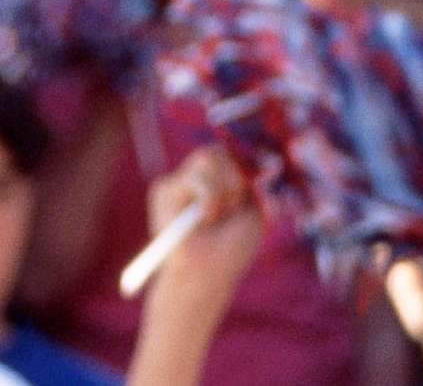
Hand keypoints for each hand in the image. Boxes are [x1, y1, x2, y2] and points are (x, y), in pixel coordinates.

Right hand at [145, 146, 262, 308]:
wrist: (207, 270)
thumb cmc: (232, 247)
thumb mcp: (252, 210)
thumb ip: (250, 181)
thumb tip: (258, 157)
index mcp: (218, 181)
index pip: (229, 153)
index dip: (244, 161)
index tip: (258, 177)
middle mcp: (197, 177)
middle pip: (218, 151)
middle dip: (234, 179)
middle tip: (233, 207)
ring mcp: (179, 182)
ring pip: (206, 159)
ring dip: (222, 192)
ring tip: (216, 217)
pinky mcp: (163, 189)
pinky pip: (192, 179)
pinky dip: (207, 199)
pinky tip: (204, 219)